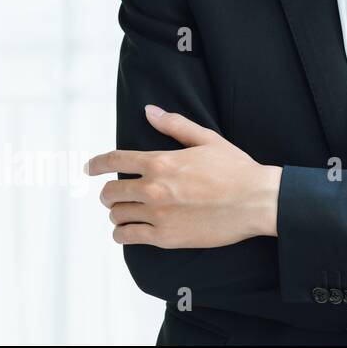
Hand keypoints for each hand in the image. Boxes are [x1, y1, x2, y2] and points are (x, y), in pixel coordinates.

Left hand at [85, 104, 281, 247]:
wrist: (257, 201)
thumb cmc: (236, 168)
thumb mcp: (208, 140)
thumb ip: (175, 125)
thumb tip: (149, 110)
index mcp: (161, 162)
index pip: (114, 160)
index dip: (97, 164)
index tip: (89, 168)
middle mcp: (153, 189)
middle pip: (110, 192)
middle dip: (109, 192)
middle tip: (116, 194)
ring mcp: (158, 215)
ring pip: (116, 215)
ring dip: (118, 212)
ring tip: (127, 211)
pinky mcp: (165, 237)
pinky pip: (126, 236)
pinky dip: (122, 233)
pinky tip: (130, 229)